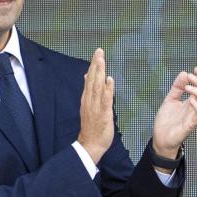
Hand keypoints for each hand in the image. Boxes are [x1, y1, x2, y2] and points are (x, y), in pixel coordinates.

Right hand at [78, 48, 115, 163]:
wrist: (90, 144)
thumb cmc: (91, 127)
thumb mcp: (88, 106)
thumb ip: (89, 91)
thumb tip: (89, 76)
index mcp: (87, 99)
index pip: (90, 79)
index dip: (93, 66)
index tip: (97, 54)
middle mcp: (90, 100)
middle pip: (92, 79)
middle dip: (96, 64)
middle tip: (99, 51)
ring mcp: (95, 106)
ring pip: (97, 86)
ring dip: (100, 72)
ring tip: (102, 60)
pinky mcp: (103, 114)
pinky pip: (105, 99)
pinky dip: (107, 89)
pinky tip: (109, 79)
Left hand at [152, 66, 196, 160]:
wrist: (160, 138)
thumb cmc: (166, 121)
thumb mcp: (170, 99)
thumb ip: (177, 87)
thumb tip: (184, 73)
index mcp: (192, 101)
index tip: (196, 68)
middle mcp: (196, 108)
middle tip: (191, 76)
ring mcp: (194, 116)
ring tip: (188, 87)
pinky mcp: (191, 125)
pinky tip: (189, 99)